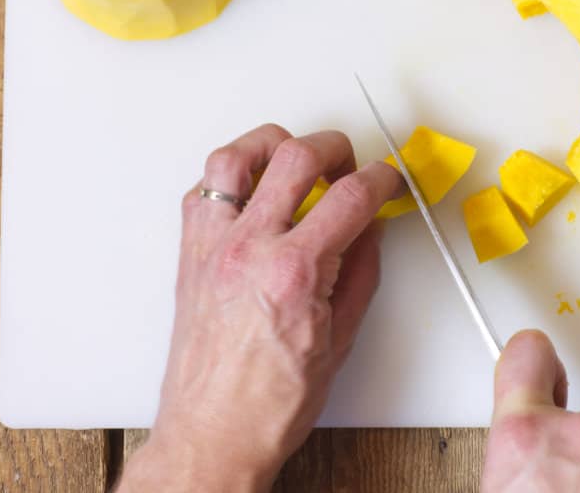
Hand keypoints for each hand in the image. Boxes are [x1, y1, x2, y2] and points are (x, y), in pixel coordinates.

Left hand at [119, 124, 403, 492]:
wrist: (213, 433)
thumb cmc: (269, 404)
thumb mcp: (340, 338)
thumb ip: (359, 272)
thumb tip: (370, 230)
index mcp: (294, 272)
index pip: (352, 195)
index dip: (382, 179)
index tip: (389, 180)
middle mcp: (249, 249)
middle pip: (297, 156)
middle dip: (335, 149)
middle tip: (349, 166)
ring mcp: (213, 247)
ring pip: (237, 156)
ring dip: (274, 146)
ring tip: (295, 160)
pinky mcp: (190, 253)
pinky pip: (204, 190)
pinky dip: (233, 177)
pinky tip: (255, 191)